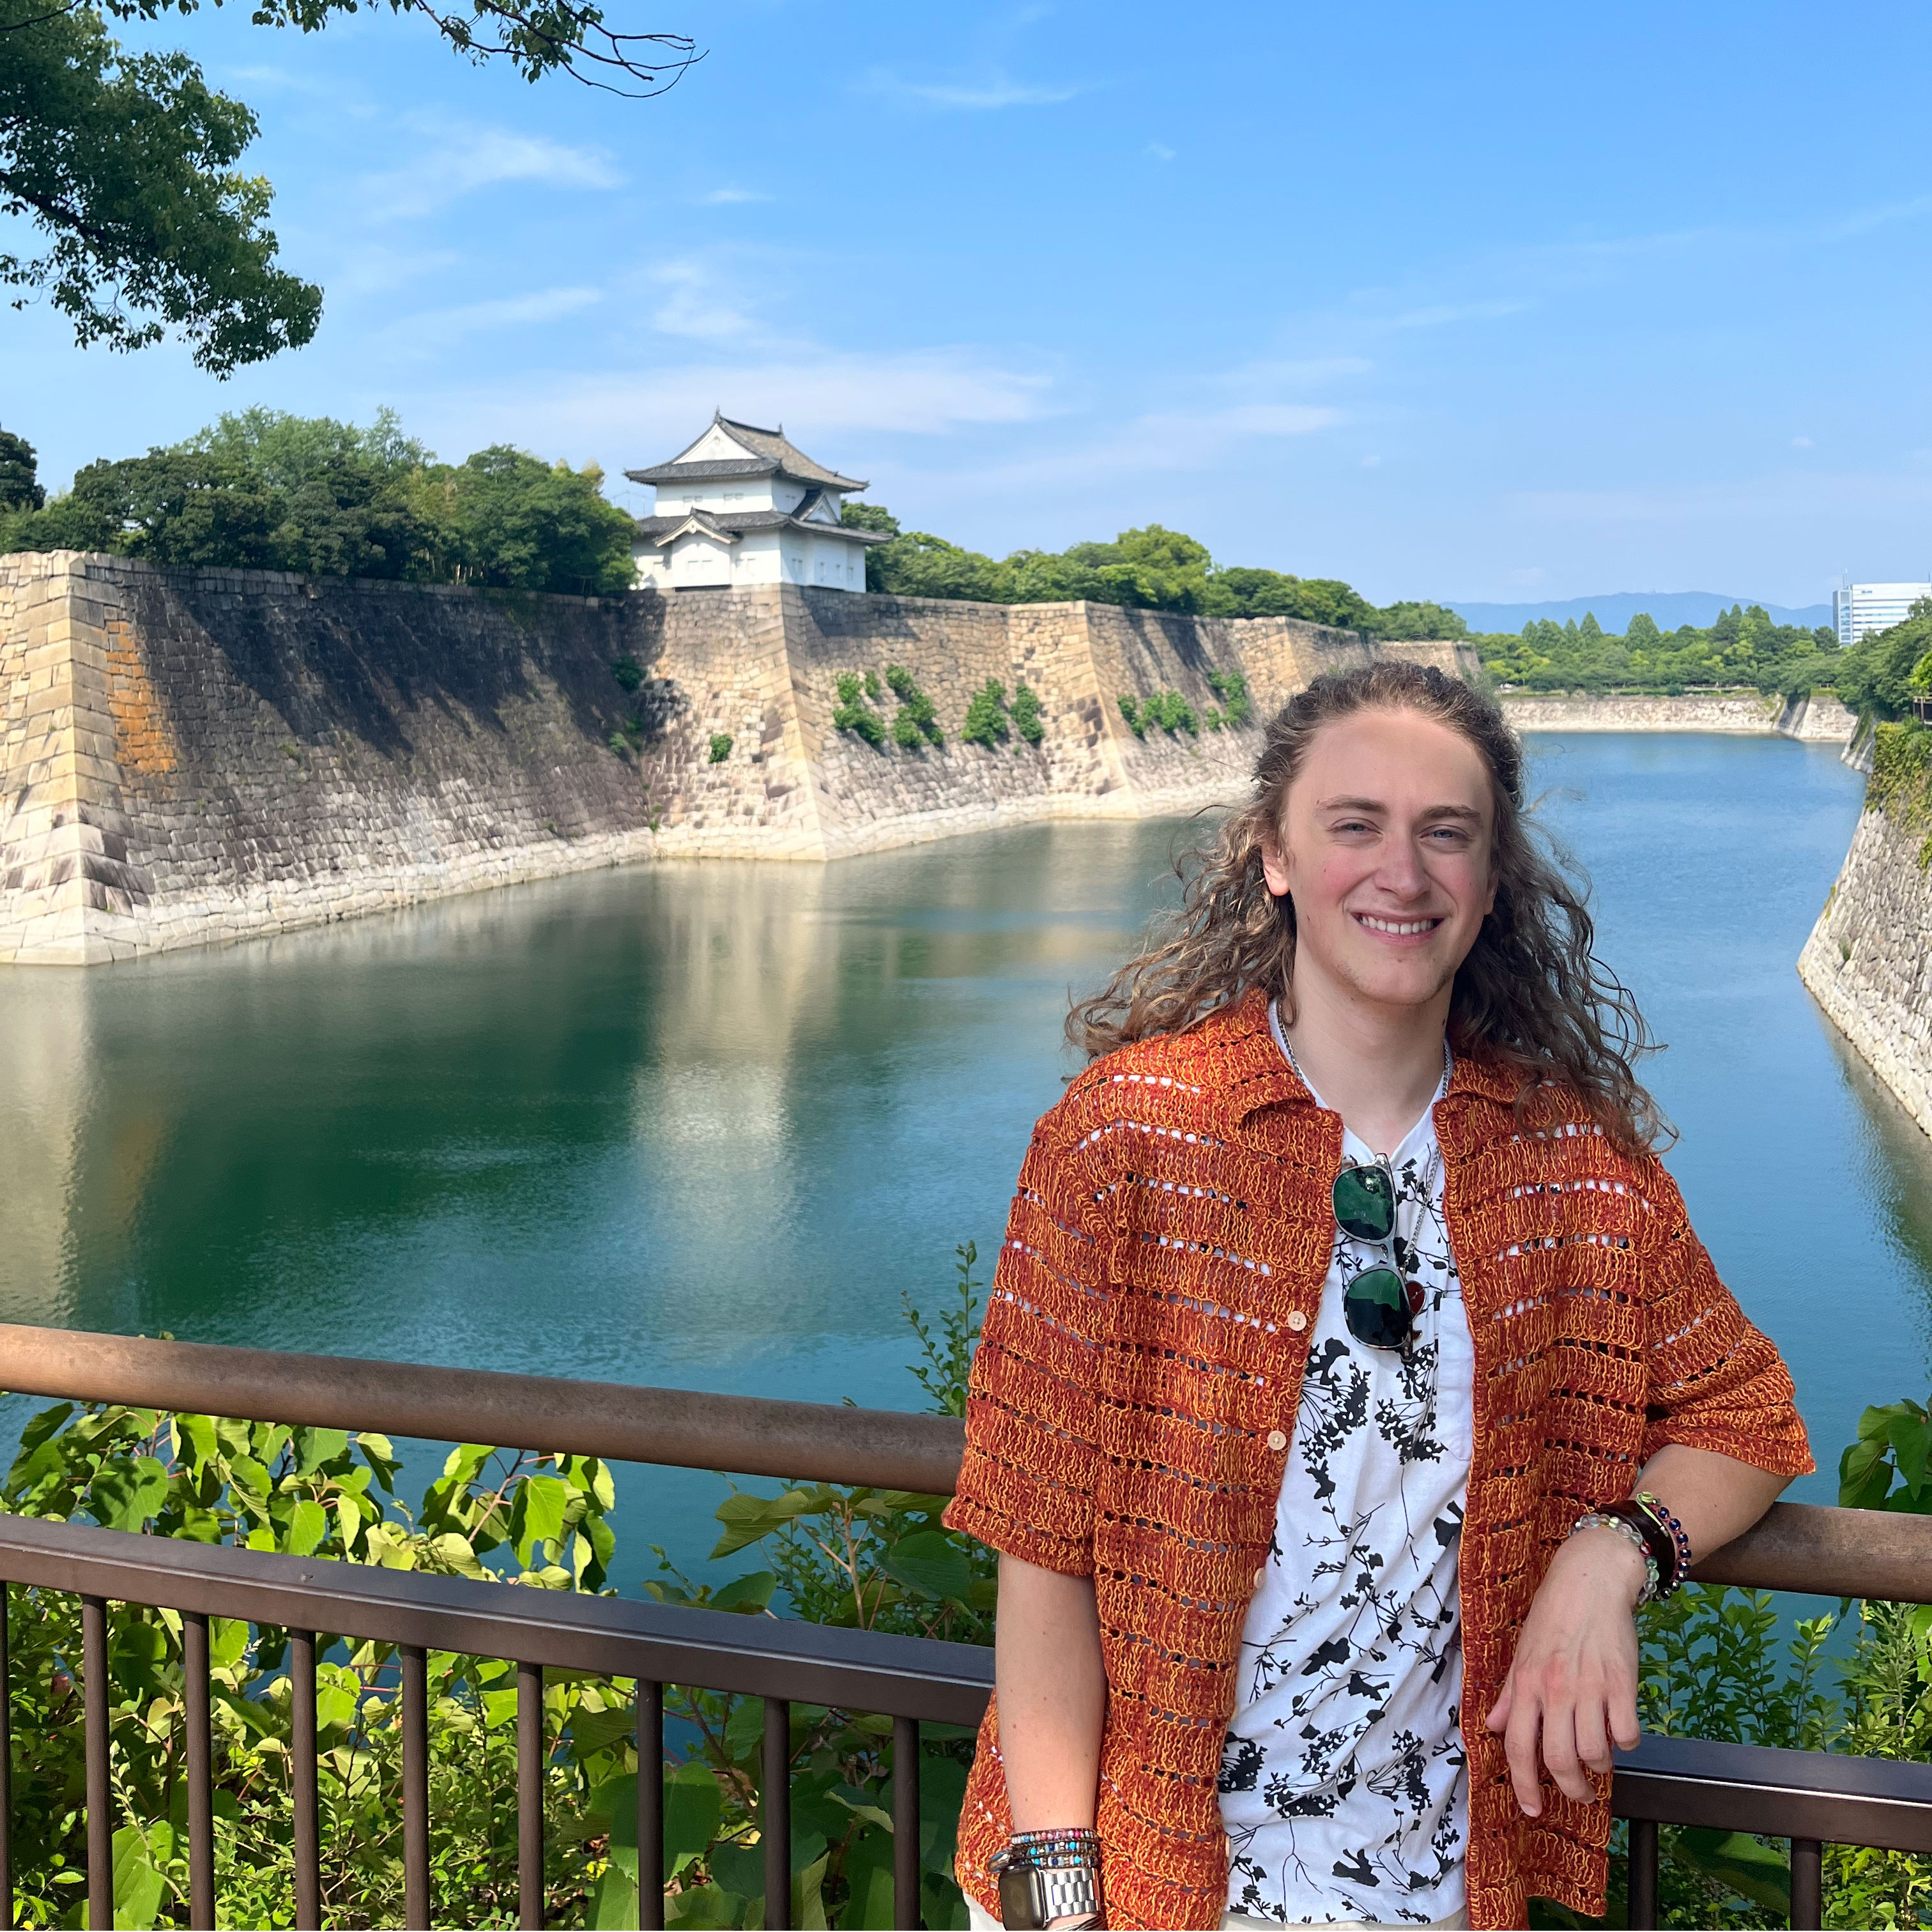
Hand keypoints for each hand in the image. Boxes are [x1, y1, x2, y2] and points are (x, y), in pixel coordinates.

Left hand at [1484, 1526, 1644, 1815]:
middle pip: (1560, 1760)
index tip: (1533, 1809)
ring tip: (1599, 1757)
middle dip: (1570, 1788)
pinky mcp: (1623, 1684)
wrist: (1591, 1579)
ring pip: (1595, 1753)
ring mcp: (1590, 1688)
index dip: (1524, 1785)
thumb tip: (1494, 1727)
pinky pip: (1627, 1735)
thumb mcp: (1522, 1652)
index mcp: (1526, 1683)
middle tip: (1578, 1793)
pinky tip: (1620, 1731)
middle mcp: (1555, 1689)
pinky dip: (1626, 1743)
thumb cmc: (1553, 1615)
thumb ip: (1511, 1694)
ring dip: (1599, 1766)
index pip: (1519, 1747)